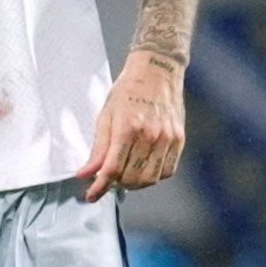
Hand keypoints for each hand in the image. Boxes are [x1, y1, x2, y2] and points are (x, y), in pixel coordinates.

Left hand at [81, 49, 187, 201]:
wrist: (157, 71)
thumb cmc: (129, 90)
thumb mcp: (106, 115)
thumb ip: (98, 148)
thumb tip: (86, 173)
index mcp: (127, 128)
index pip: (112, 169)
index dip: (99, 187)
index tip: (91, 195)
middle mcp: (150, 136)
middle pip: (132, 178)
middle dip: (117, 185)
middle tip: (109, 179)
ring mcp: (167, 138)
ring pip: (151, 178)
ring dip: (135, 183)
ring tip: (126, 175)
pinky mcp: (178, 139)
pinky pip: (167, 170)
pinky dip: (154, 176)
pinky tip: (144, 167)